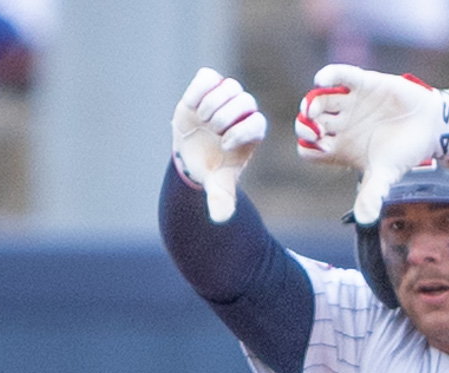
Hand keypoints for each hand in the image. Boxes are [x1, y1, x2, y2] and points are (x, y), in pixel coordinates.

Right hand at [171, 67, 267, 222]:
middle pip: (244, 101)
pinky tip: (191, 106)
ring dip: (211, 104)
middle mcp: (244, 112)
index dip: (240, 132)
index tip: (224, 146)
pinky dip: (198, 89)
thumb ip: (222, 199)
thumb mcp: (217, 185)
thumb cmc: (212, 167)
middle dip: (223, 116)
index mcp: (253, 132)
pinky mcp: (208, 86)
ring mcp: (226, 97)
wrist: (192, 152)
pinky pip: (208, 77)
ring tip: (201, 120)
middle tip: (210, 130)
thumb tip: (220, 219)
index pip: (257, 122)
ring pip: (228, 86)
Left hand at [295, 64, 448, 224]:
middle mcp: (339, 124)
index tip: (319, 148)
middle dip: (305, 125)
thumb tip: (365, 220)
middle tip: (314, 129)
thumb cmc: (405, 153)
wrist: (430, 128)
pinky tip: (321, 81)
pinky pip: (339, 76)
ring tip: (316, 110)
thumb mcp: (387, 174)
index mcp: (340, 146)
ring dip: (312, 103)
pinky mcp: (363, 84)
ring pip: (318, 99)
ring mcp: (349, 103)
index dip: (308, 147)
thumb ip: (373, 193)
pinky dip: (328, 76)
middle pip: (308, 123)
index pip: (309, 148)